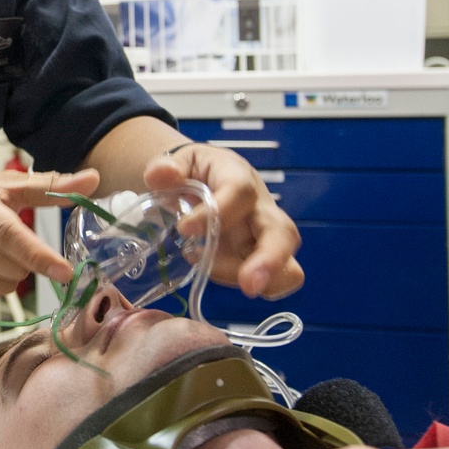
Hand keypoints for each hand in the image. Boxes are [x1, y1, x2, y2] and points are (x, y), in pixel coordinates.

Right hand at [0, 167, 99, 309]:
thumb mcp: (3, 185)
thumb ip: (50, 186)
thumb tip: (94, 180)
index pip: (10, 235)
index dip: (39, 255)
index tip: (66, 271)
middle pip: (14, 267)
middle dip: (23, 259)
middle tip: (6, 241)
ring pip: (5, 287)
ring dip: (9, 275)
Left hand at [144, 145, 302, 299]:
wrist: (204, 184)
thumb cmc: (197, 173)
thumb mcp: (181, 162)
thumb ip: (167, 167)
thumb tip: (160, 174)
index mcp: (239, 178)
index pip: (241, 192)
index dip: (218, 212)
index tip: (185, 228)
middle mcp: (261, 210)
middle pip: (284, 234)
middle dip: (270, 261)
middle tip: (248, 285)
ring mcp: (265, 240)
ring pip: (289, 268)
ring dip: (257, 282)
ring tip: (209, 272)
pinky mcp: (261, 263)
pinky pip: (271, 284)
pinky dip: (246, 287)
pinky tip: (211, 273)